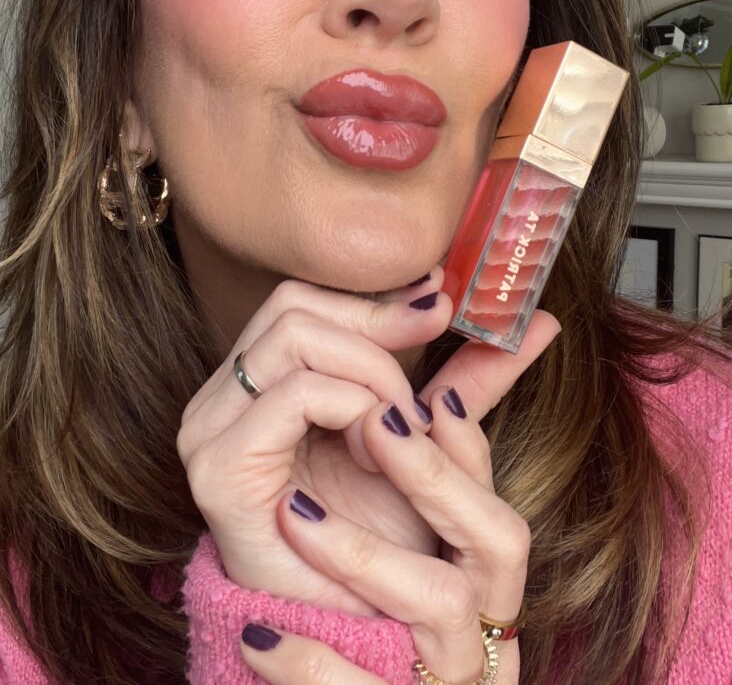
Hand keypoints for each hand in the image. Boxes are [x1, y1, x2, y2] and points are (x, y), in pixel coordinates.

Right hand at [177, 271, 453, 613]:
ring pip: (296, 334)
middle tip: (423, 376)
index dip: (374, 300)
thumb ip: (467, 383)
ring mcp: (211, 430)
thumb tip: (540, 324)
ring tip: (399, 428)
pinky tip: (375, 450)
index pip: (304, 300)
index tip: (439, 308)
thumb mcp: (427, 444)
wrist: (354, 634)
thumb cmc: (382, 539)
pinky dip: (351, 406)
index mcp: (258, 385)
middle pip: (295, 305)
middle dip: (375, 327)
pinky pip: (296, 394)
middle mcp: (223, 398)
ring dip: (369, 372)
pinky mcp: (220, 469)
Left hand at [240, 385, 532, 684]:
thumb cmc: (408, 579)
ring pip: (436, 607)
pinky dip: (307, 669)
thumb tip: (532, 322)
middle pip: (495, 543)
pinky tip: (261, 639)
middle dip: (430, 476)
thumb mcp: (437, 502)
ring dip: (365, 555)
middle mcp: (480, 624)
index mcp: (491, 572)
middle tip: (365, 428)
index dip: (451, 460)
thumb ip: (472, 414)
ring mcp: (438, 673)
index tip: (386, 411)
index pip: (501, 514)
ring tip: (297, 512)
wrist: (371, 679)